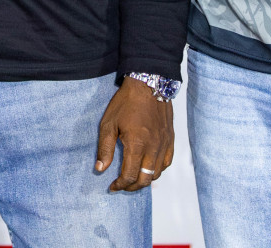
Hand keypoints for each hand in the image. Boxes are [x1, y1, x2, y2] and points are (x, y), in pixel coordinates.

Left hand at [95, 77, 173, 191]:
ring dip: (145, 179)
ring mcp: (164, 144)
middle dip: (132, 187)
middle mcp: (153, 148)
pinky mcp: (170, 139)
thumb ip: (105, 148)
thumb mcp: (109, 123)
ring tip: (133, 178)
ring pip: (157, 173)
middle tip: (122, 185)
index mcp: (137, 145)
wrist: (148, 84)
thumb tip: (100, 168)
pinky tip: (148, 167)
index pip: (130, 175)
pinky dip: (158, 170)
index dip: (120, 185)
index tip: (112, 186)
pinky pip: (167, 162)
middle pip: (145, 179)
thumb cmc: (126, 102)